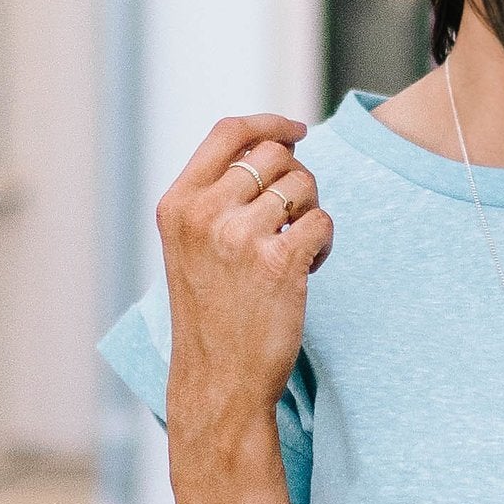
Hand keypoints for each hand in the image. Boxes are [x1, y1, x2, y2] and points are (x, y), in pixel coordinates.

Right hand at [156, 114, 334, 496]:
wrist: (218, 380)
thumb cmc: (212, 313)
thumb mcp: (192, 246)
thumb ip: (218, 196)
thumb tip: (274, 146)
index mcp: (178, 203)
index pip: (228, 132)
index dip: (269, 123)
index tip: (297, 130)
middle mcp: (204, 213)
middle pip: (275, 155)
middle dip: (296, 179)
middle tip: (293, 220)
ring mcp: (240, 236)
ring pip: (304, 184)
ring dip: (312, 213)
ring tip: (297, 250)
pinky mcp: (279, 262)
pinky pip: (322, 221)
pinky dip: (325, 242)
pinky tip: (307, 270)